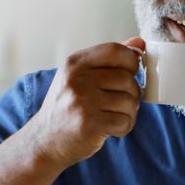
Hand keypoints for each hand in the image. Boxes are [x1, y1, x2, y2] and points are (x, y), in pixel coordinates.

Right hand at [25, 37, 144, 167]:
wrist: (45, 141)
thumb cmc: (67, 107)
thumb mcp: (79, 77)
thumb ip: (109, 59)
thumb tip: (139, 43)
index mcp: (74, 64)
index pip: (115, 50)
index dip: (130, 61)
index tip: (129, 73)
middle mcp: (76, 80)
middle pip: (127, 78)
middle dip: (132, 92)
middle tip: (121, 103)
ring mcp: (82, 102)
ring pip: (129, 101)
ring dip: (129, 112)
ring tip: (114, 116)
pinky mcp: (90, 124)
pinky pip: (125, 121)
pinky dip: (124, 127)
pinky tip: (110, 129)